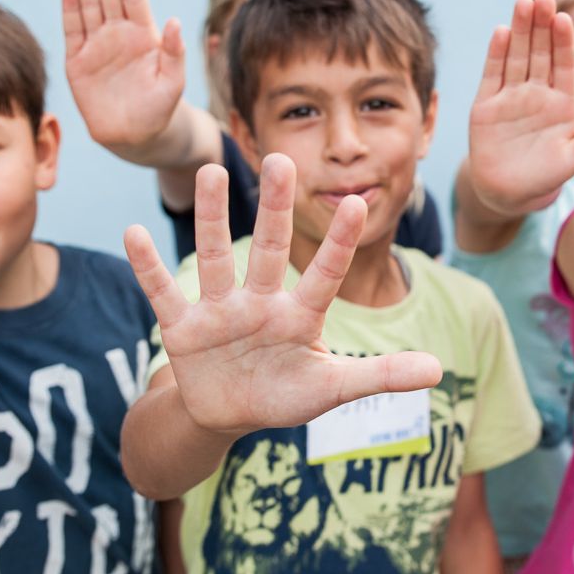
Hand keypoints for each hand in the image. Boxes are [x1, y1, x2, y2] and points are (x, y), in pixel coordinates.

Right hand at [62, 0, 184, 150]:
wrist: (136, 137)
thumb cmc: (160, 110)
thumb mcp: (173, 83)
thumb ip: (174, 53)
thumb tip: (174, 20)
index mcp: (144, 35)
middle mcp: (119, 34)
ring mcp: (97, 45)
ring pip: (90, 3)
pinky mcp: (78, 61)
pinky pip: (72, 30)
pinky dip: (70, 9)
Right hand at [124, 154, 441, 434]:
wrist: (228, 413)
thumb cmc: (285, 394)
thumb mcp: (333, 389)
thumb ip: (380, 375)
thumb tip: (441, 370)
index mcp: (299, 316)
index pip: (323, 274)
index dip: (338, 243)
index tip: (356, 202)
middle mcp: (260, 302)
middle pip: (268, 250)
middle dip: (274, 209)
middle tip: (281, 160)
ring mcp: (219, 312)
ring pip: (215, 258)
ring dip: (212, 218)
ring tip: (214, 170)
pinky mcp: (182, 329)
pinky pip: (163, 292)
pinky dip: (148, 267)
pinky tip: (133, 232)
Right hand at [468, 0, 573, 215]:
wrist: (507, 194)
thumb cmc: (544, 178)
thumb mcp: (573, 159)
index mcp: (562, 102)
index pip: (565, 65)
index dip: (564, 42)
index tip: (565, 19)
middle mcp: (537, 93)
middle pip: (540, 53)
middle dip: (542, 26)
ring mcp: (511, 97)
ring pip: (517, 57)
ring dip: (520, 30)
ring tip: (523, 3)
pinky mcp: (486, 105)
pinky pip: (492, 74)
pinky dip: (496, 54)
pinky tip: (502, 32)